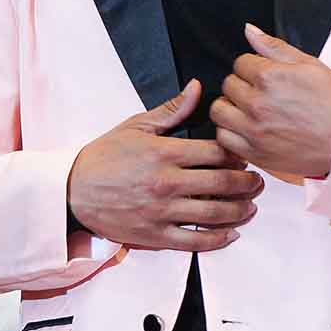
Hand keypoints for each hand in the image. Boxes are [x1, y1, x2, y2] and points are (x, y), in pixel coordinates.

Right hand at [67, 79, 261, 251]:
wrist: (72, 191)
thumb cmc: (104, 156)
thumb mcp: (135, 126)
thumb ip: (171, 110)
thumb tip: (197, 88)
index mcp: (164, 152)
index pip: (215, 152)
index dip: (236, 153)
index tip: (244, 156)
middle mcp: (166, 183)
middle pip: (222, 183)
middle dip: (247, 183)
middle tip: (258, 182)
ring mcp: (161, 212)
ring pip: (213, 214)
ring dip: (239, 211)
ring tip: (250, 207)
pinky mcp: (155, 235)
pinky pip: (194, 241)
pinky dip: (217, 239)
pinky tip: (231, 234)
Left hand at [212, 23, 330, 180]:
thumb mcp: (309, 65)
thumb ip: (274, 47)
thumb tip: (249, 30)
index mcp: (270, 77)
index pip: (240, 63)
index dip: (252, 68)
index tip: (264, 77)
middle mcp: (258, 103)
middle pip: (228, 85)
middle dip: (241, 86)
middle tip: (260, 94)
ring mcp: (254, 129)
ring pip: (219, 111)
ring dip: (230, 108)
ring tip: (248, 111)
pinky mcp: (254, 152)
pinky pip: (223, 137)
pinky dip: (230, 132)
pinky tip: (247, 129)